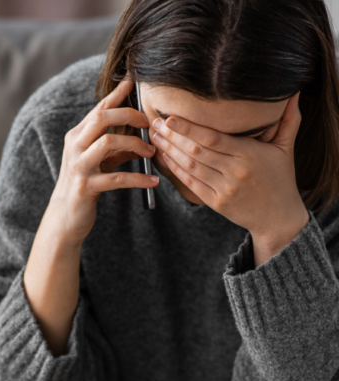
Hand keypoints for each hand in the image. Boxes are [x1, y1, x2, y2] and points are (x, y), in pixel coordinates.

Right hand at [49, 78, 157, 245]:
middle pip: (102, 118)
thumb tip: (142, 140)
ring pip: (109, 142)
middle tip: (149, 123)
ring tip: (152, 153)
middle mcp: (75, 147)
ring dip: (136, 144)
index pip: (99, 109)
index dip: (117, 93)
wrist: (64, 218)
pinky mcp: (86, 187)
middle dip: (129, 115)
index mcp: (76, 137)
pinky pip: (117, 178)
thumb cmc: (83, 188)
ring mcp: (79, 166)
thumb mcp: (98, 164)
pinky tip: (153, 182)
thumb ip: (116, 150)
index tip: (133, 80)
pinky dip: (138, 179)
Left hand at [150, 93, 308, 252]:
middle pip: (196, 151)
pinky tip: (165, 157)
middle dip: (173, 136)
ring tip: (155, 137)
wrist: (277, 217)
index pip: (213, 138)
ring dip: (169, 151)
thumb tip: (295, 93)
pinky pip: (191, 184)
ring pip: (190, 167)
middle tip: (155, 123)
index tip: (171, 118)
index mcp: (250, 155)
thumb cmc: (281, 180)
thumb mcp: (286, 149)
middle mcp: (235, 172)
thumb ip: (288, 121)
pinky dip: (176, 170)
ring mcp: (223, 189)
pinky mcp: (215, 203)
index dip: (190, 128)